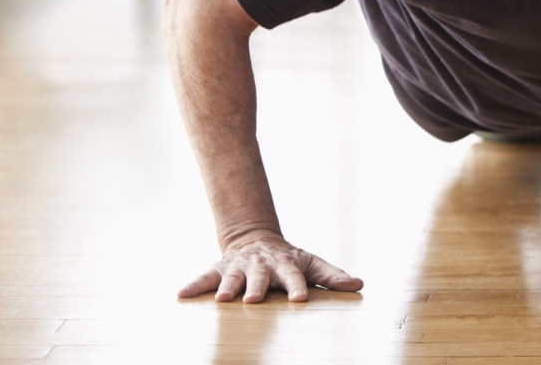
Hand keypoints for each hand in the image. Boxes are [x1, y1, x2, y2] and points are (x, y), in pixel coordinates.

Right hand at [178, 232, 364, 302]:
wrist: (256, 239)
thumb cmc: (289, 259)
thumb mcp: (313, 263)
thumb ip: (333, 275)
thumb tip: (359, 285)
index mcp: (286, 265)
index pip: (294, 277)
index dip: (297, 287)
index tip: (299, 299)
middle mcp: (261, 265)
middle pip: (260, 277)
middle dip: (256, 287)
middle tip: (253, 299)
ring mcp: (238, 266)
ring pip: (232, 276)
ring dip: (227, 287)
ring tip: (223, 300)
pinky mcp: (219, 269)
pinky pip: (203, 278)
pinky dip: (193, 285)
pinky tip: (181, 294)